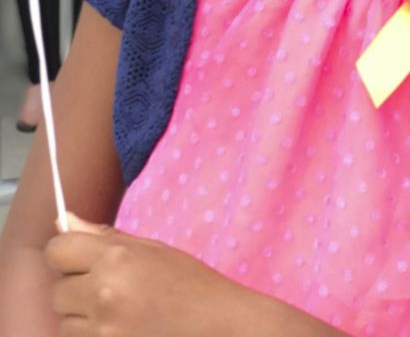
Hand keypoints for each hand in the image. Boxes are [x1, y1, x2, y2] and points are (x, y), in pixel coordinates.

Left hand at [45, 217, 239, 336]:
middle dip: (76, 290)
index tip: (79, 260)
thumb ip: (104, 237)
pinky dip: (93, 336)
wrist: (217, 326)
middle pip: (58, 292)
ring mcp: (103, 330)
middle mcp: (103, 293)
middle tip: (108, 289)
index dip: (65, 254)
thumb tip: (62, 220)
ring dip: (82, 319)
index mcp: (116, 259)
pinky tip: (120, 328)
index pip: (57, 252)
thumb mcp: (152, 250)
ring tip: (117, 313)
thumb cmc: (189, 284)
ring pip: (65, 324)